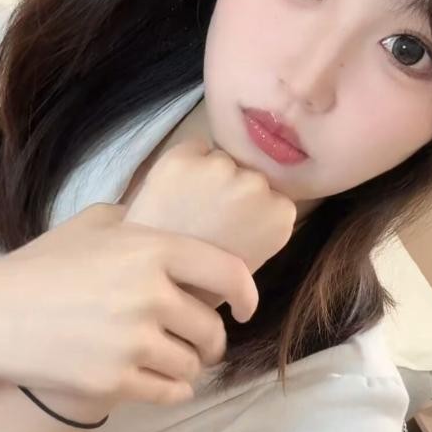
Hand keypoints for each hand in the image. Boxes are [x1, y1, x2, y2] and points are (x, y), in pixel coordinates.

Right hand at [0, 204, 257, 408]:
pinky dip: (174, 390)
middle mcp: (149, 295)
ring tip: (177, 360)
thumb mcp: (91, 225)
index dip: (247, 293)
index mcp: (151, 250)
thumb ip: (138, 223)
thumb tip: (168, 224)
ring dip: (189, 366)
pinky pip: (169, 393)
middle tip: (203, 344)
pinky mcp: (113, 381)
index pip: (227, 271)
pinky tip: (167, 384)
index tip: (246, 307)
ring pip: (191, 365)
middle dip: (211, 341)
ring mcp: (132, 342)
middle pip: (211, 329)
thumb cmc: (42, 266)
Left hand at [124, 141, 296, 303]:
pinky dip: (185, 165)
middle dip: (233, 189)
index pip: (273, 195)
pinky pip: (193, 148)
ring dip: (209, 176)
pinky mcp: (182, 157)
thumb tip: (255, 203)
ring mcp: (219, 167)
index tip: (234, 226)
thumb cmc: (202, 283)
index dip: (251, 209)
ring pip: (220, 159)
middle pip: (248, 173)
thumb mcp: (252, 262)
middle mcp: (256, 184)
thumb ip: (262, 227)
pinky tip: (174, 192)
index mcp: (280, 214)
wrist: (151, 281)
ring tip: (187, 207)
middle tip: (209, 217)